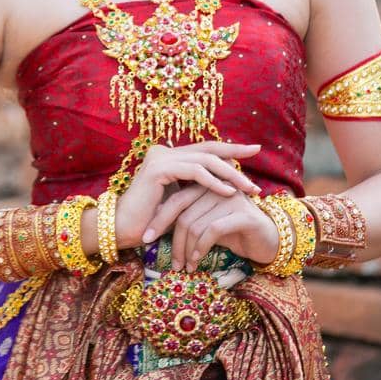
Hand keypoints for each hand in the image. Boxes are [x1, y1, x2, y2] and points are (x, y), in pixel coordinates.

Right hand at [114, 141, 261, 249]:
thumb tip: (229, 181)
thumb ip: (200, 187)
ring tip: (248, 186)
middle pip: (207, 149)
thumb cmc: (153, 221)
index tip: (253, 150)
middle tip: (257, 154)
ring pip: (204, 160)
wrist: (123, 230)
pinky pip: (194, 172)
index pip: (205, 149)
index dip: (229, 149)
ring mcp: (160, 157)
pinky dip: (214, 182)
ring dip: (229, 173)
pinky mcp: (159, 168)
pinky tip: (229, 192)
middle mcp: (164, 151)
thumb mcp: (183, 200)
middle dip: (235, 153)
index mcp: (169, 156)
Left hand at [145, 184, 281, 269]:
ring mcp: (232, 198)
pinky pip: (211, 230)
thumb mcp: (208, 223)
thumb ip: (188, 218)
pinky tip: (196, 261)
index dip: (159, 218)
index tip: (146, 238)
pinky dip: (200, 248)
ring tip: (184, 266)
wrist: (270, 241)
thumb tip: (157, 227)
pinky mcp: (243, 214)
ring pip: (195, 223)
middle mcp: (219, 186)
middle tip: (168, 260)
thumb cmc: (235, 233)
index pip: (176, 198)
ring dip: (186, 249)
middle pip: (182, 210)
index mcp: (208, 184)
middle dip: (171, 238)